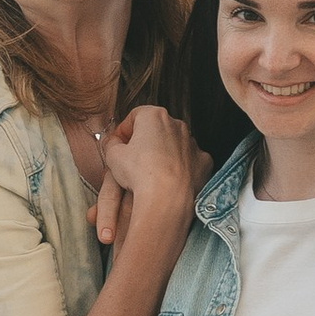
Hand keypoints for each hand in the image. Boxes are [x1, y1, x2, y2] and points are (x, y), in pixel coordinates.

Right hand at [93, 104, 206, 252]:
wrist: (167, 199)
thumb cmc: (140, 174)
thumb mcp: (113, 157)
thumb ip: (111, 144)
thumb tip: (112, 142)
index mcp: (154, 116)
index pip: (134, 116)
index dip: (123, 131)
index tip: (117, 144)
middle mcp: (177, 125)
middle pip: (156, 129)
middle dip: (144, 142)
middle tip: (131, 160)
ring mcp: (192, 143)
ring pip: (173, 145)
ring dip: (162, 154)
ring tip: (149, 174)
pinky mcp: (203, 162)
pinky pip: (188, 161)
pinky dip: (180, 168)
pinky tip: (169, 181)